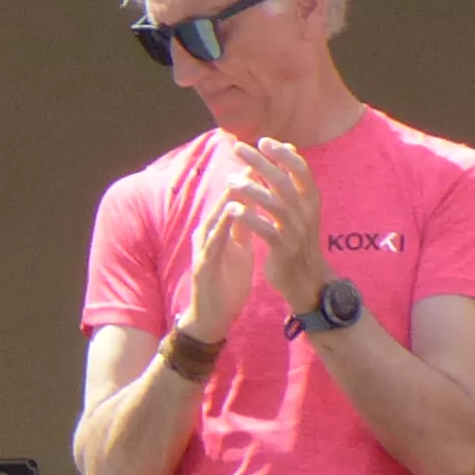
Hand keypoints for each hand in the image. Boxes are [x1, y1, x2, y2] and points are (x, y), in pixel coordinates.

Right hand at [178, 174, 262, 342]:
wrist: (212, 316)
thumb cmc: (226, 283)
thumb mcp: (238, 251)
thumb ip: (241, 230)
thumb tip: (251, 209)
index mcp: (220, 230)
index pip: (236, 199)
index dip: (251, 180)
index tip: (270, 162)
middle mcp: (209, 233)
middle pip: (225, 201)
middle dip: (240, 179)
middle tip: (256, 158)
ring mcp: (204, 247)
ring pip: (217, 215)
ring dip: (230, 196)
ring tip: (244, 177)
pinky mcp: (203, 263)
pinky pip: (214, 240)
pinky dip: (222, 225)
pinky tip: (232, 212)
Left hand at [231, 139, 324, 301]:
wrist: (308, 279)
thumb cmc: (298, 237)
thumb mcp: (300, 207)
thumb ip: (291, 179)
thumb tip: (287, 146)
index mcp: (310, 201)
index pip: (302, 171)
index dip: (284, 154)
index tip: (263, 140)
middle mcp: (306, 214)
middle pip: (284, 183)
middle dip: (261, 163)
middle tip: (238, 148)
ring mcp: (296, 232)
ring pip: (276, 206)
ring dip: (252, 190)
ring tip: (230, 180)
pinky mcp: (283, 250)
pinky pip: (267, 231)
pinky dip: (250, 219)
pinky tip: (232, 209)